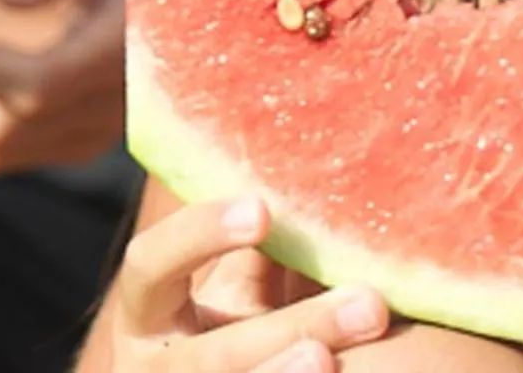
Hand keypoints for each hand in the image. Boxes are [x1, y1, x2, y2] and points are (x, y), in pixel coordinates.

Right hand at [108, 195, 388, 371]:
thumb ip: (261, 253)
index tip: (263, 208)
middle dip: (292, 328)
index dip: (199, 235)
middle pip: (213, 355)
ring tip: (334, 358)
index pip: (151, 266)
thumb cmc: (242, 339)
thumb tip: (315, 170)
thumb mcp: (240, 299)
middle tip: (371, 304)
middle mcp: (156, 372)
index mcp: (151, 317)